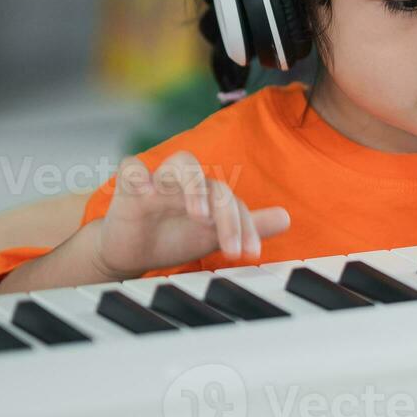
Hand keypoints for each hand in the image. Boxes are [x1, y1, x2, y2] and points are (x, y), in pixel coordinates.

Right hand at [90, 151, 290, 280]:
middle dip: (227, 215)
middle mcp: (188, 182)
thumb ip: (247, 226)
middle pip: (213, 182)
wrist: (131, 252)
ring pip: (182, 162)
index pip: (234, 201)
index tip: (250, 255)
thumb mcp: (213, 236)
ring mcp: (159, 181)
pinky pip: (131, 167)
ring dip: (194, 186)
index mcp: (208, 192)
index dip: (246, 226)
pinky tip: (146, 191)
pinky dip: (137, 174)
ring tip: (200, 216)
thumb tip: (287, 217)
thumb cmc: (174, 238)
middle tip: (232, 249)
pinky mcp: (128, 187)